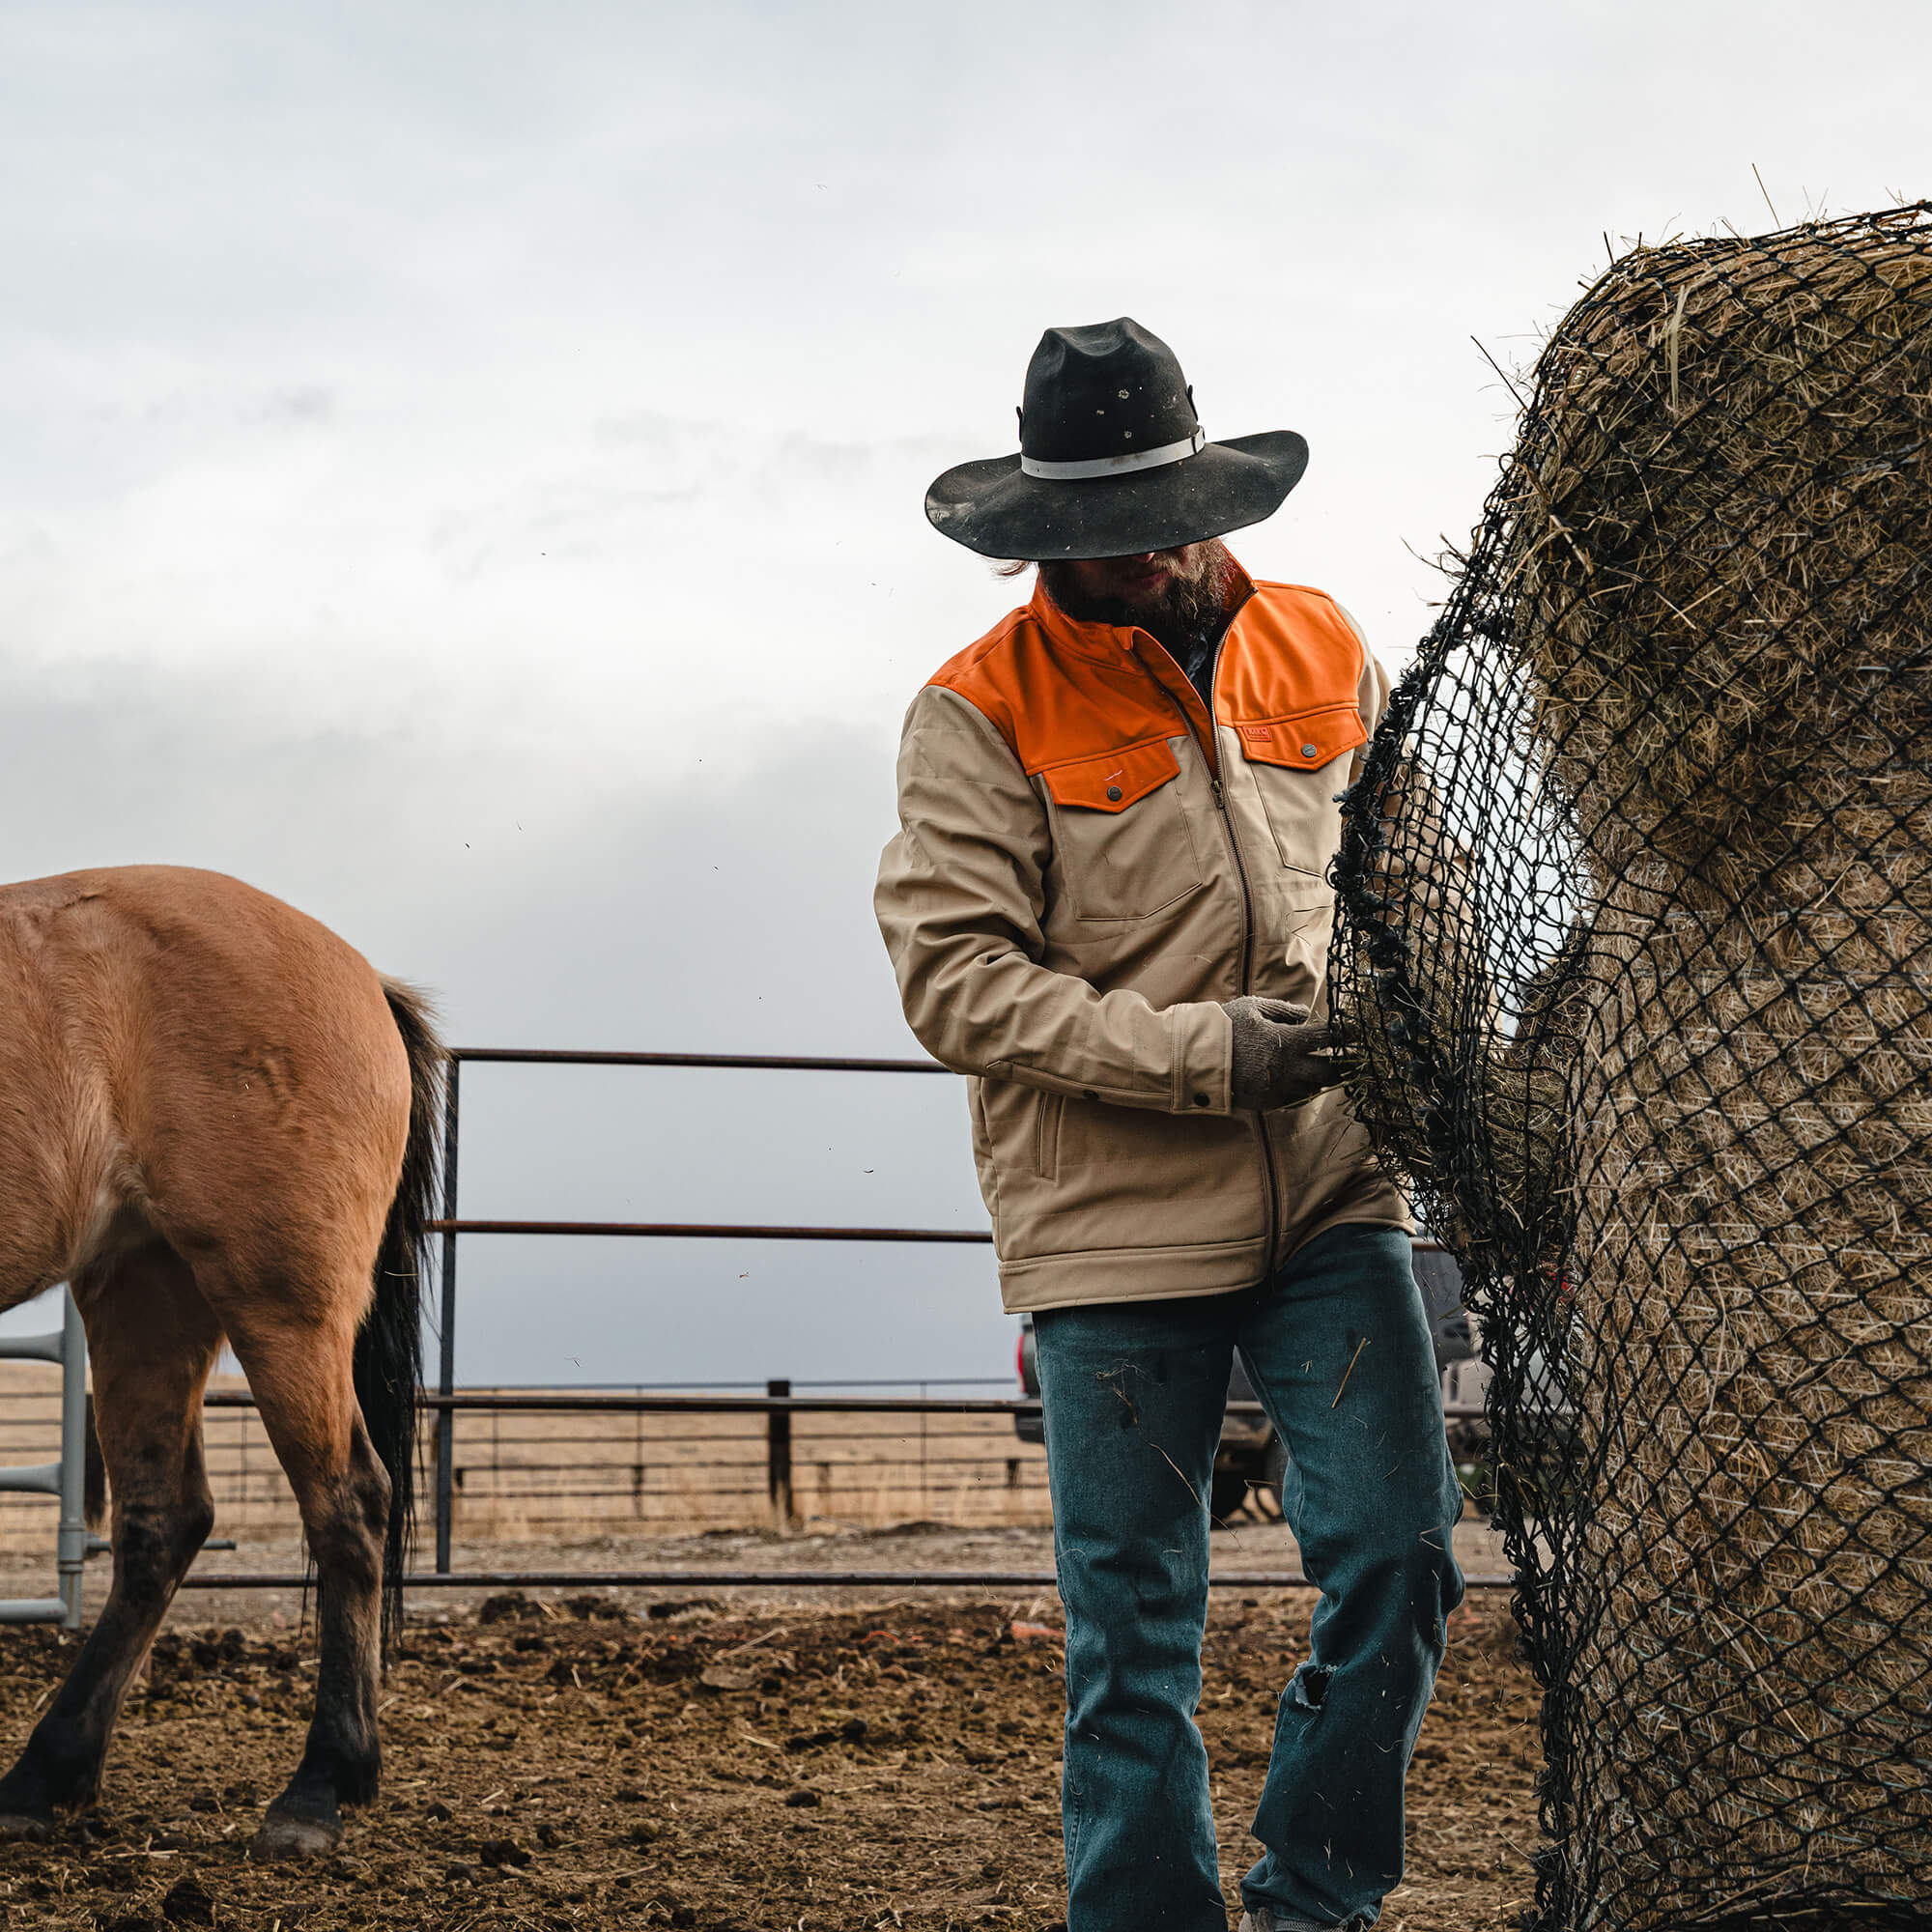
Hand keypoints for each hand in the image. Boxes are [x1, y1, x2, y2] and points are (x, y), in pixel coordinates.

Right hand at [1224, 996, 1359, 1110]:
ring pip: (1314, 1088)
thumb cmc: (1225, 1026)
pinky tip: (1300, 1082)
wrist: (1197, 1059)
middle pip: (1330, 1071)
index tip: (1357, 1032)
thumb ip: (1283, 1010)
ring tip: (1325, 1070)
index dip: (1347, 1034)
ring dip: (1322, 1079)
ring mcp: (1279, 1087)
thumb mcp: (1252, 1007)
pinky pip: (1295, 1100)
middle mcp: (1288, 1067)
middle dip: (1345, 1065)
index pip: (1327, 1037)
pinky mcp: (1268, 1101)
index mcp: (1287, 1041)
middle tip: (1353, 1060)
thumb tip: (1306, 1014)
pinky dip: (1302, 1091)